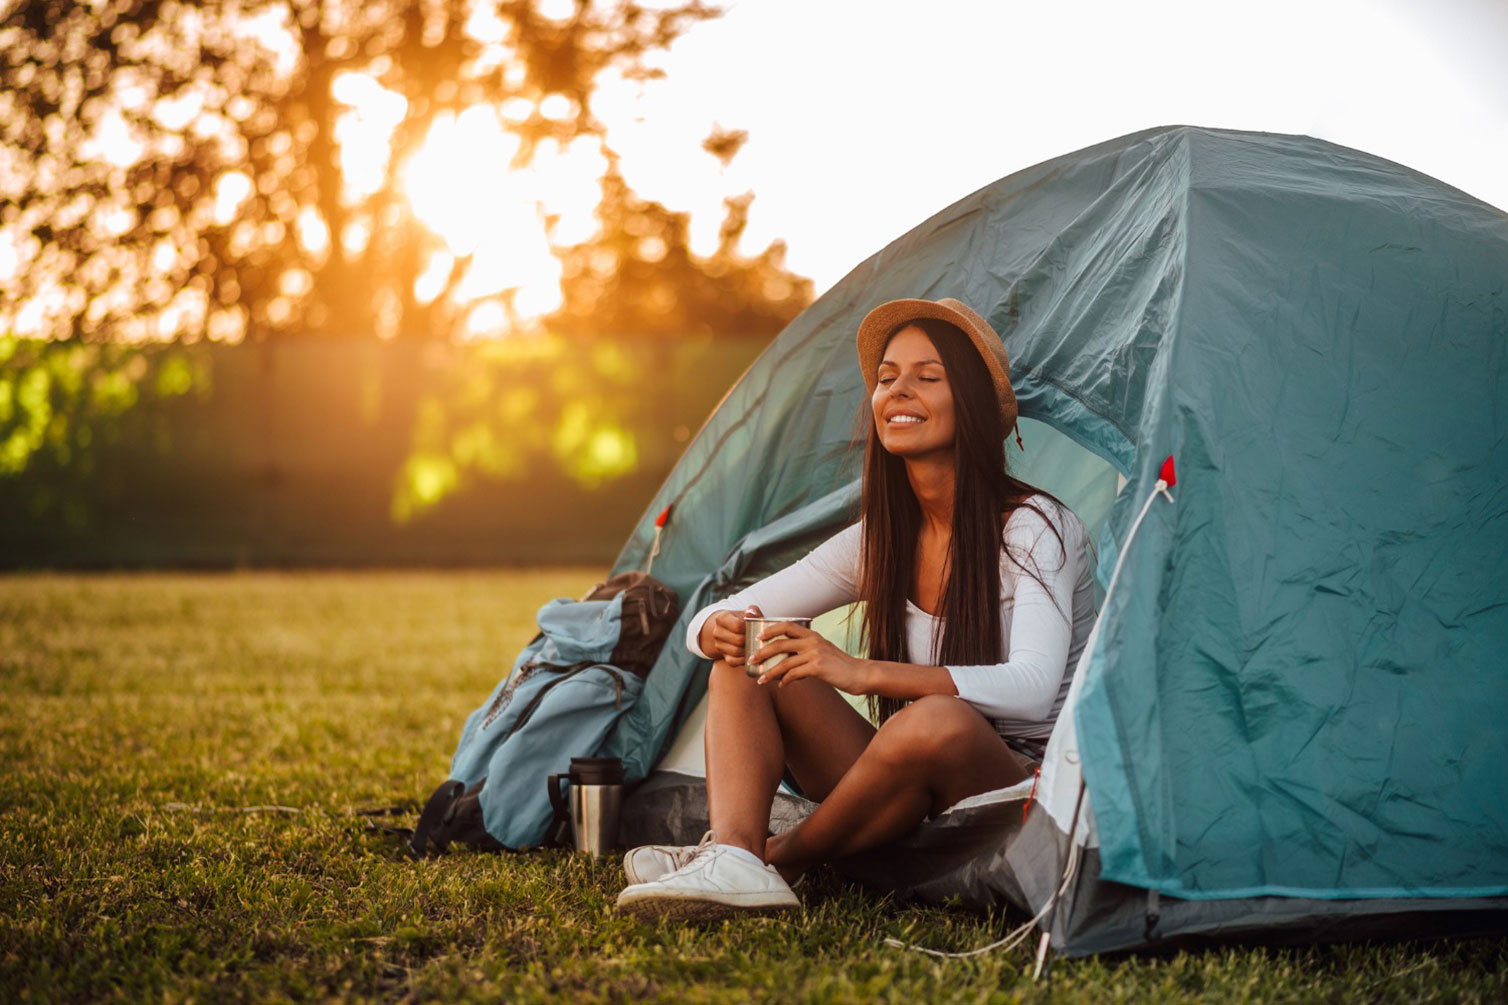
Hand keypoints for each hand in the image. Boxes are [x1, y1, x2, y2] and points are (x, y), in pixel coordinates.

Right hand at [699, 605, 761, 666]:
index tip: (755, 627)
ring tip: (756, 645)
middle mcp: (717, 632)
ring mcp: (719, 645)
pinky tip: (750, 654)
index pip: (737, 626)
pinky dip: (743, 659)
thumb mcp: (748, 613)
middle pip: (738, 640)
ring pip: (736, 652)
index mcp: (722, 618)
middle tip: (759, 638)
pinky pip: (733, 661)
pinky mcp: (723, 656)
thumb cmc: (744, 620)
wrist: (732, 630)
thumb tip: (750, 613)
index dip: (749, 628)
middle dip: (750, 640)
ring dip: (748, 650)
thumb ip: (753, 611)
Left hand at [752, 622, 870, 694]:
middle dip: (762, 653)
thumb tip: (787, 661)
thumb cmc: (839, 665)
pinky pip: (794, 674)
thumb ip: (806, 651)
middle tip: (751, 660)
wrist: (859, 674)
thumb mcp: (823, 652)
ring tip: (760, 680)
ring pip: (784, 662)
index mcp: (812, 635)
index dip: (770, 630)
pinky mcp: (817, 667)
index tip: (758, 638)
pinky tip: (782, 685)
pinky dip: (785, 680)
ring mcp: (815, 654)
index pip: (786, 625)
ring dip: (769, 672)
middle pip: (780, 643)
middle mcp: (812, 641)